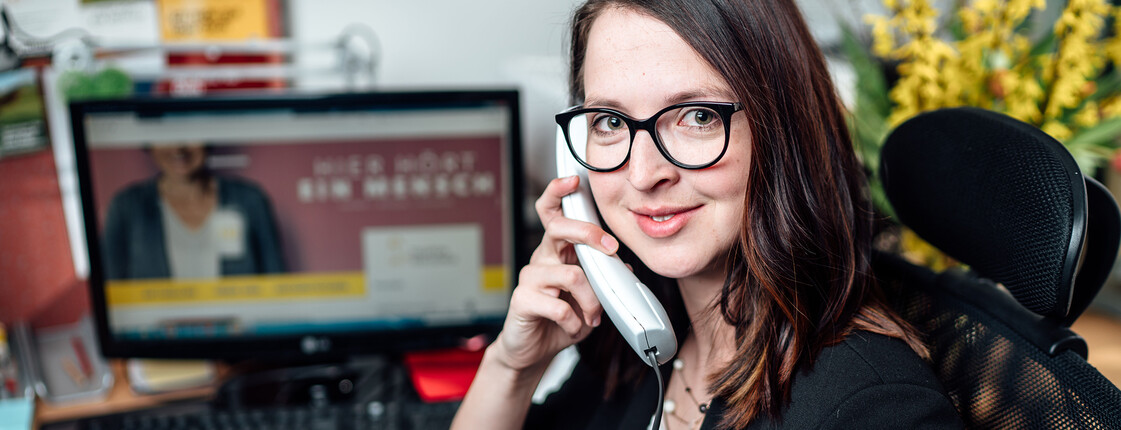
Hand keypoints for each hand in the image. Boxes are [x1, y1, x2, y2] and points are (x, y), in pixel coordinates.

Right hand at [491, 175, 616, 371]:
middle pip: (558, 228)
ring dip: (591, 299)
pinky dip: (575, 320)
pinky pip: (559, 305)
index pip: (552, 212)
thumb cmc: (559, 318)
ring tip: (593, 315)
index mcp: (557, 250)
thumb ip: (604, 278)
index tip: (573, 180)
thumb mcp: (589, 296)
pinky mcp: (522, 300)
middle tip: (610, 249)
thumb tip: (623, 265)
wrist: (533, 350)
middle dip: (588, 233)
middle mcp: (542, 258)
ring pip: (572, 275)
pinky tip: (574, 327)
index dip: (558, 192)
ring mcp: (530, 278)